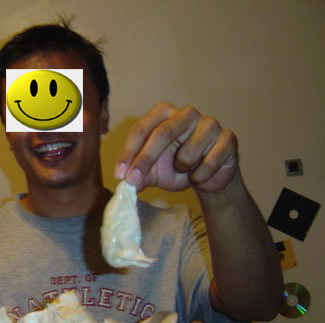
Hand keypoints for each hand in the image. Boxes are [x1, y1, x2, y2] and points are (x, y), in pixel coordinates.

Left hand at [114, 102, 237, 192]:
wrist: (209, 177)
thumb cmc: (177, 167)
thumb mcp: (153, 171)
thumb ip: (138, 174)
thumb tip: (125, 182)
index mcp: (164, 114)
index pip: (141, 130)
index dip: (128, 153)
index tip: (120, 175)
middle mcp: (186, 113)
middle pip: (162, 133)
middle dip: (144, 160)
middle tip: (133, 180)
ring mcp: (209, 124)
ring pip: (187, 152)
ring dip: (181, 169)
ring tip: (185, 171)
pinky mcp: (228, 138)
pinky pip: (209, 162)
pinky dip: (200, 175)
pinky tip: (200, 174)